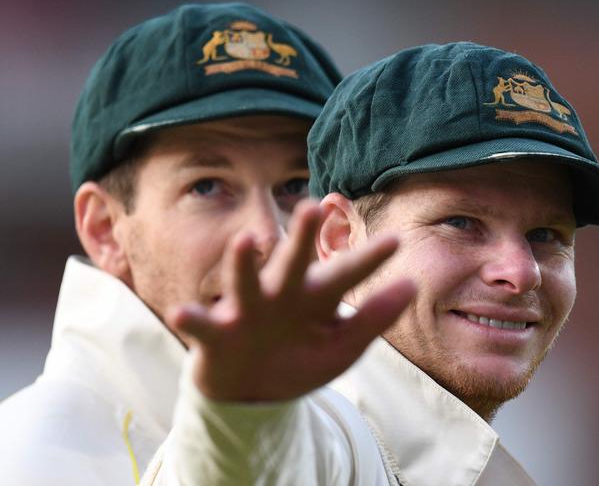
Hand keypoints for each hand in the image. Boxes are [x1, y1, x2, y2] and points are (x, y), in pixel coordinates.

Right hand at [168, 199, 415, 401]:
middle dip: (302, 238)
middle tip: (313, 207)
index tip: (395, 240)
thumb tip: (412, 285)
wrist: (253, 395)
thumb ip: (373, 319)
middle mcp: (280, 297)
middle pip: (293, 264)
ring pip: (245, 284)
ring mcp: (247, 313)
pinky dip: (194, 320)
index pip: (344, 275)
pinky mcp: (217, 336)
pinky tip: (182, 314)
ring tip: (245, 241)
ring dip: (243, 264)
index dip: (367, 260)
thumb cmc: (299, 361)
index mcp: (314, 299)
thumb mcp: (342, 346)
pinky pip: (203, 327)